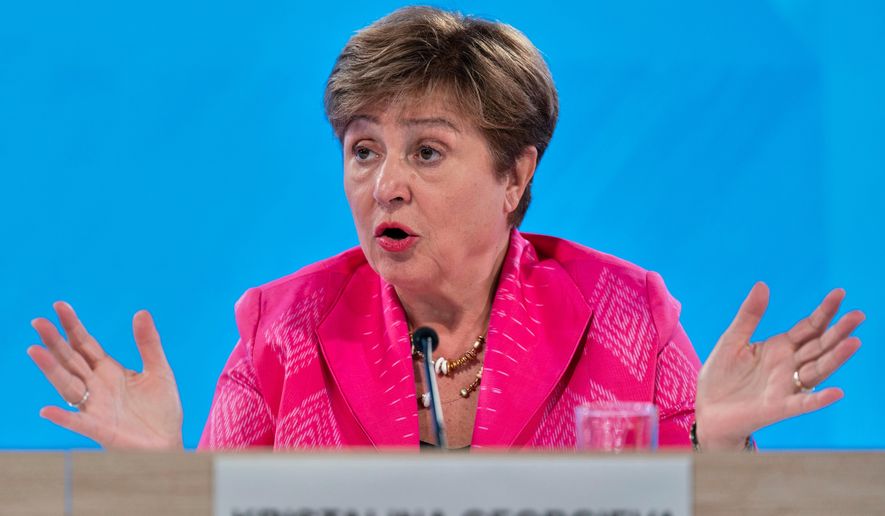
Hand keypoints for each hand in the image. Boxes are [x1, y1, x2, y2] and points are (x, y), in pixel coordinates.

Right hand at [27, 302, 183, 448]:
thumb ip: (149, 344)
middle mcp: (96, 386)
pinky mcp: (100, 429)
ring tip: (34, 351)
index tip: (59, 305)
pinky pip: (77, 423)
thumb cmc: (161, 408)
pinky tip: (47, 410)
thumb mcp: (159, 370)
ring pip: (67, 385)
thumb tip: (141, 312)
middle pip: (71, 360)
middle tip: (38, 321)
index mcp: (109, 370)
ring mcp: (95, 407)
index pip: (85, 344)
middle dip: (55, 341)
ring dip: (51, 370)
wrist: (168, 442)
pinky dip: (62, 417)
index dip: (73, 326)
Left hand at [695, 283, 863, 449]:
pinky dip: (819, 398)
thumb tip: (762, 285)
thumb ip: (749, 315)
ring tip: (854, 342)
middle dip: (838, 331)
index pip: (808, 327)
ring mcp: (786, 386)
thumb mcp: (732, 339)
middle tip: (858, 315)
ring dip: (836, 358)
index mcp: (779, 348)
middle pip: (819, 346)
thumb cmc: (721, 376)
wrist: (706, 409)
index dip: (824, 311)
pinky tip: (836, 392)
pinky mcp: (778, 407)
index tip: (839, 293)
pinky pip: (802, 403)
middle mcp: (789, 366)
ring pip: (817, 370)